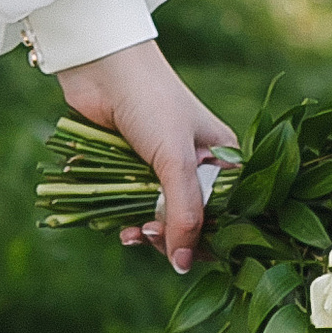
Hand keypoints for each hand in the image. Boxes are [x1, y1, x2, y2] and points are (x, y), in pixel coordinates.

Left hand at [55, 38, 237, 275]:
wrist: (102, 67)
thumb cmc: (151, 103)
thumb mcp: (176, 160)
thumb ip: (184, 214)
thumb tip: (183, 265)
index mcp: (223, 159)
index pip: (230, 215)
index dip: (212, 239)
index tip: (188, 253)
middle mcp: (197, 167)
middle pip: (195, 223)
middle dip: (175, 239)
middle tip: (152, 237)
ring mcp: (162, 169)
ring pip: (163, 220)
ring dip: (150, 235)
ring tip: (134, 234)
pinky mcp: (131, 171)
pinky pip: (136, 209)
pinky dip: (130, 223)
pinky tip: (122, 230)